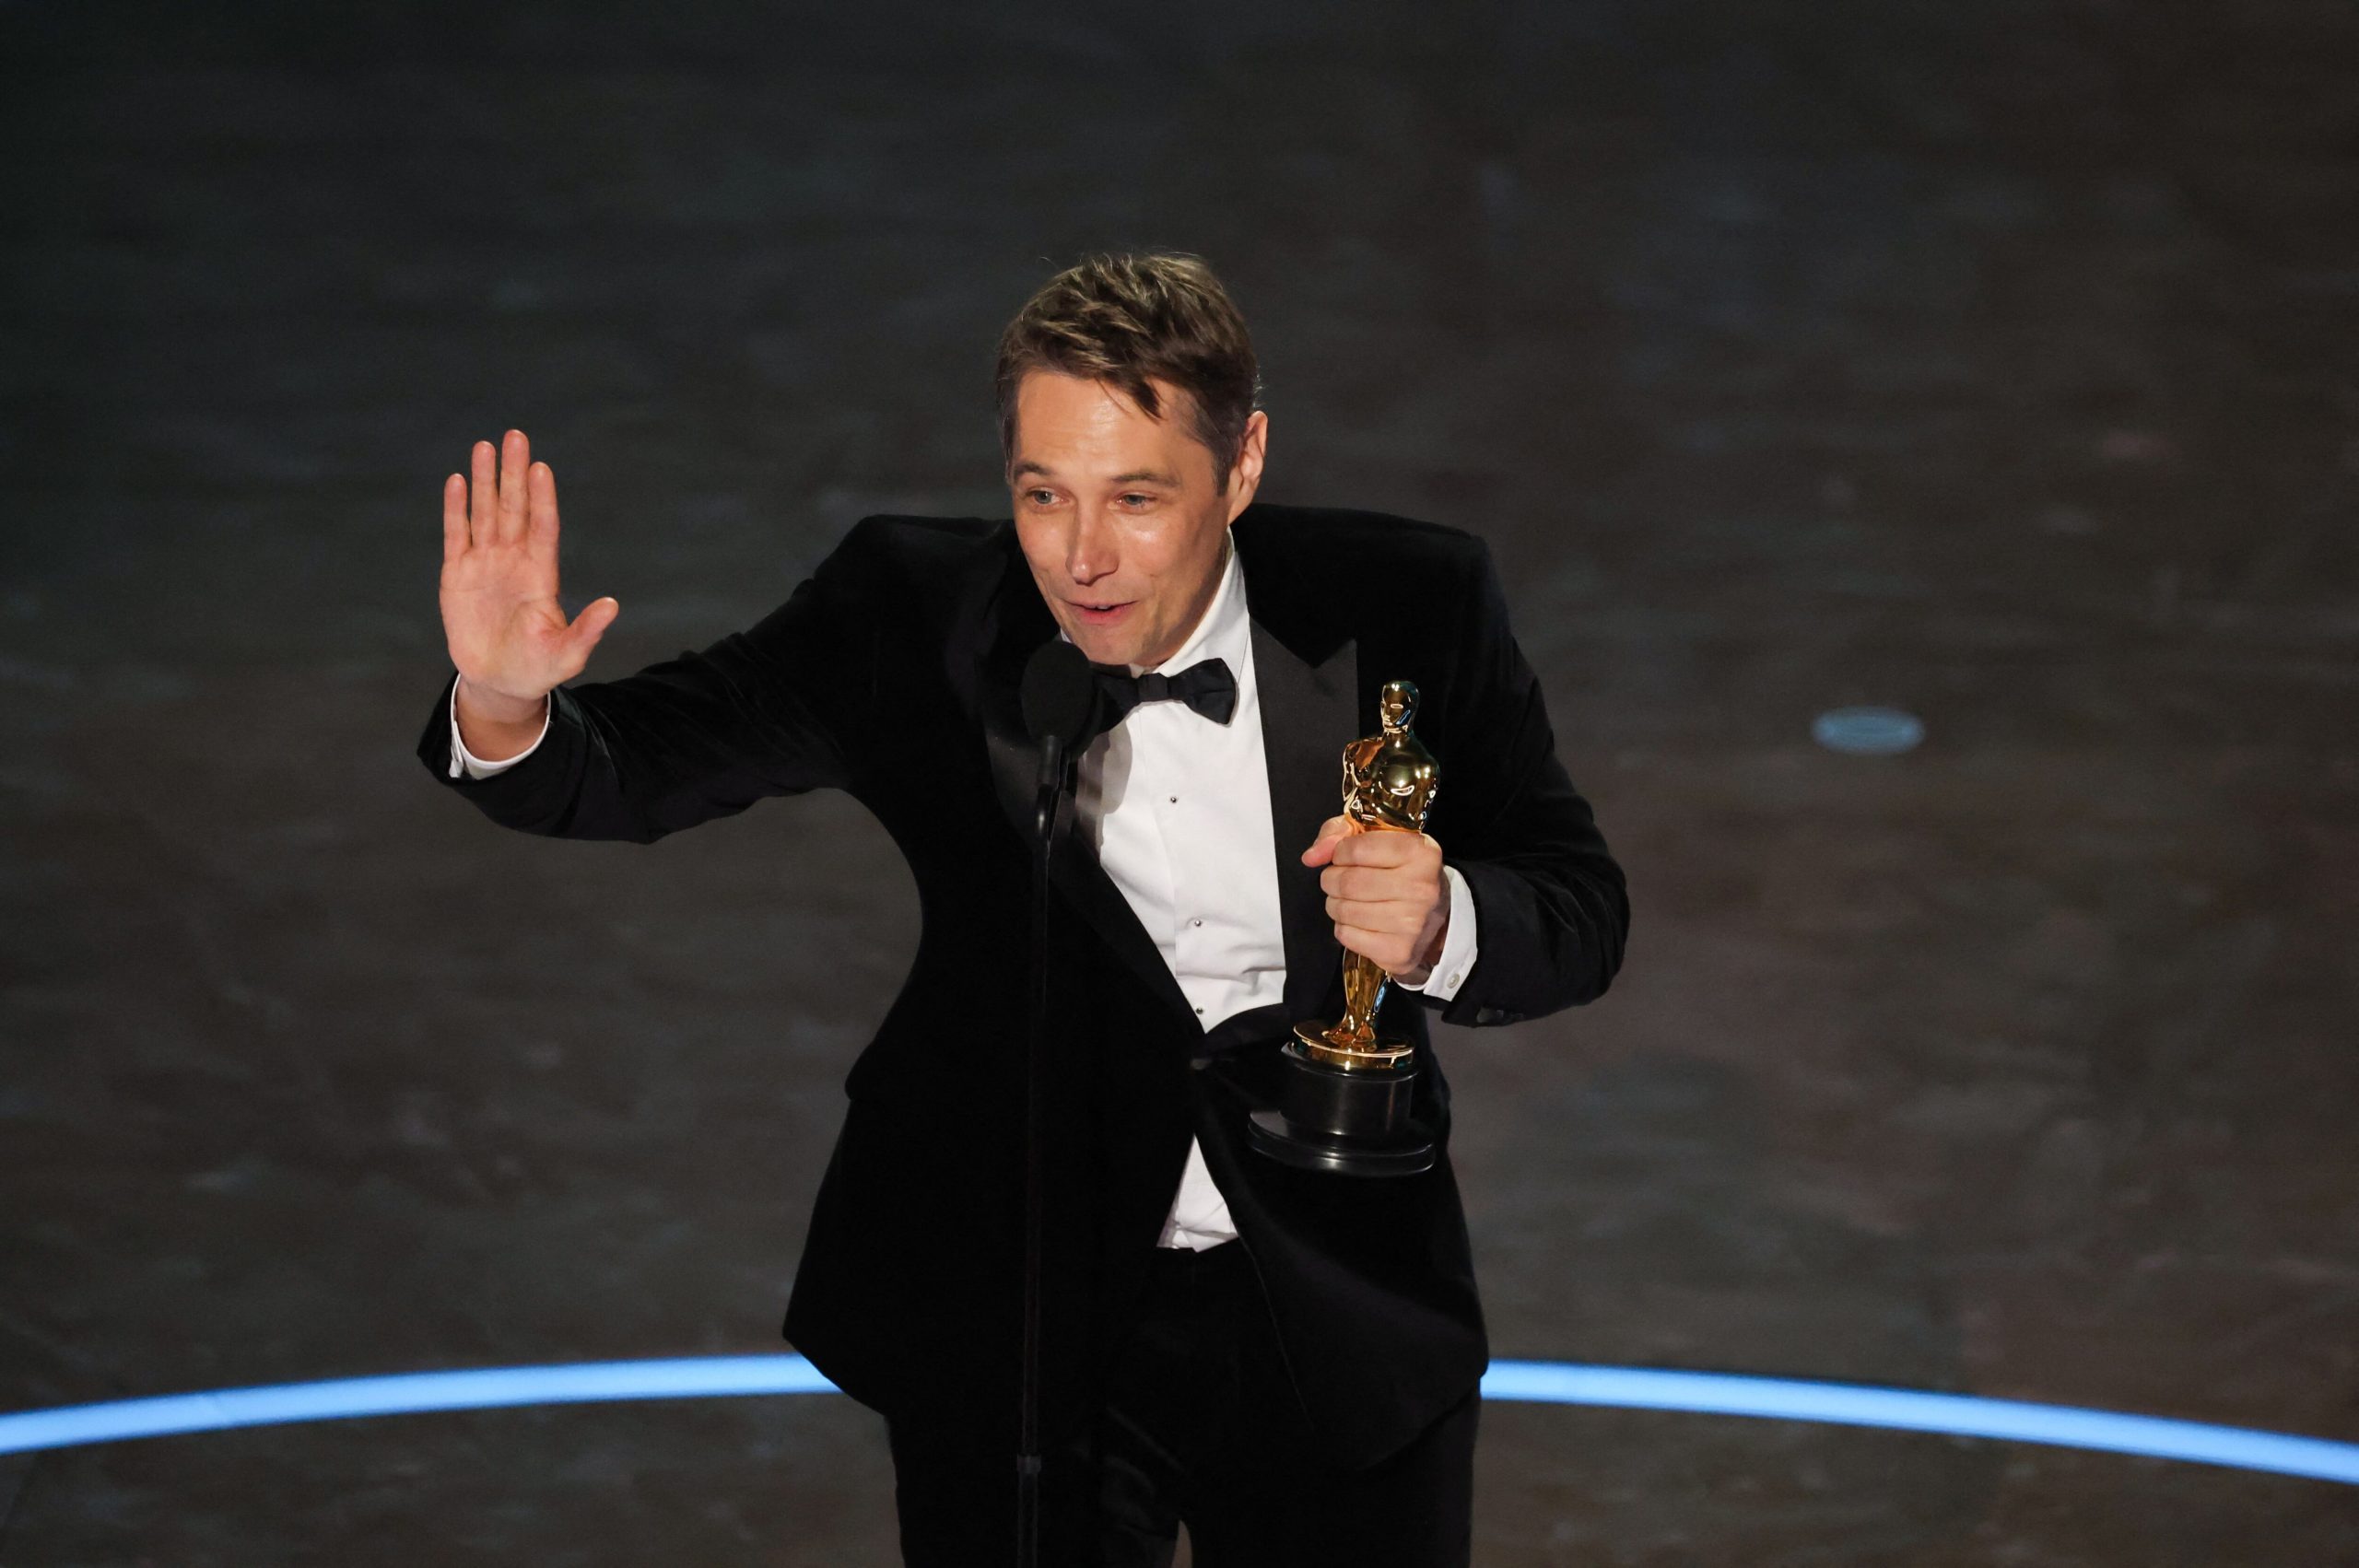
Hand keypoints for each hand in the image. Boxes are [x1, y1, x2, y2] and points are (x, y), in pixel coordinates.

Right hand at [439, 429, 618, 713]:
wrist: (500, 683)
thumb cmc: (539, 668)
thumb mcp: (568, 653)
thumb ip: (587, 629)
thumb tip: (613, 605)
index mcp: (541, 575)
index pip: (543, 526)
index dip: (542, 498)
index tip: (541, 467)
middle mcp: (514, 561)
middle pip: (514, 508)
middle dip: (514, 473)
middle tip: (515, 435)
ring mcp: (486, 564)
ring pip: (485, 512)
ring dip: (484, 480)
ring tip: (485, 446)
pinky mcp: (458, 575)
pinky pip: (457, 534)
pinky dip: (456, 508)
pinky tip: (457, 480)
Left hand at [1301, 815, 1449, 980]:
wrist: (1437, 918)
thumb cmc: (1403, 872)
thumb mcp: (1379, 838)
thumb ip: (1340, 833)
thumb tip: (1312, 856)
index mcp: (1420, 852)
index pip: (1355, 849)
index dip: (1339, 853)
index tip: (1345, 857)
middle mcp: (1421, 888)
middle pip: (1346, 882)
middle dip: (1332, 880)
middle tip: (1339, 880)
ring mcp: (1412, 924)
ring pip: (1343, 910)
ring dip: (1336, 904)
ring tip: (1350, 900)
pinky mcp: (1398, 951)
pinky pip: (1347, 936)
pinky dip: (1345, 927)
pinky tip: (1361, 921)